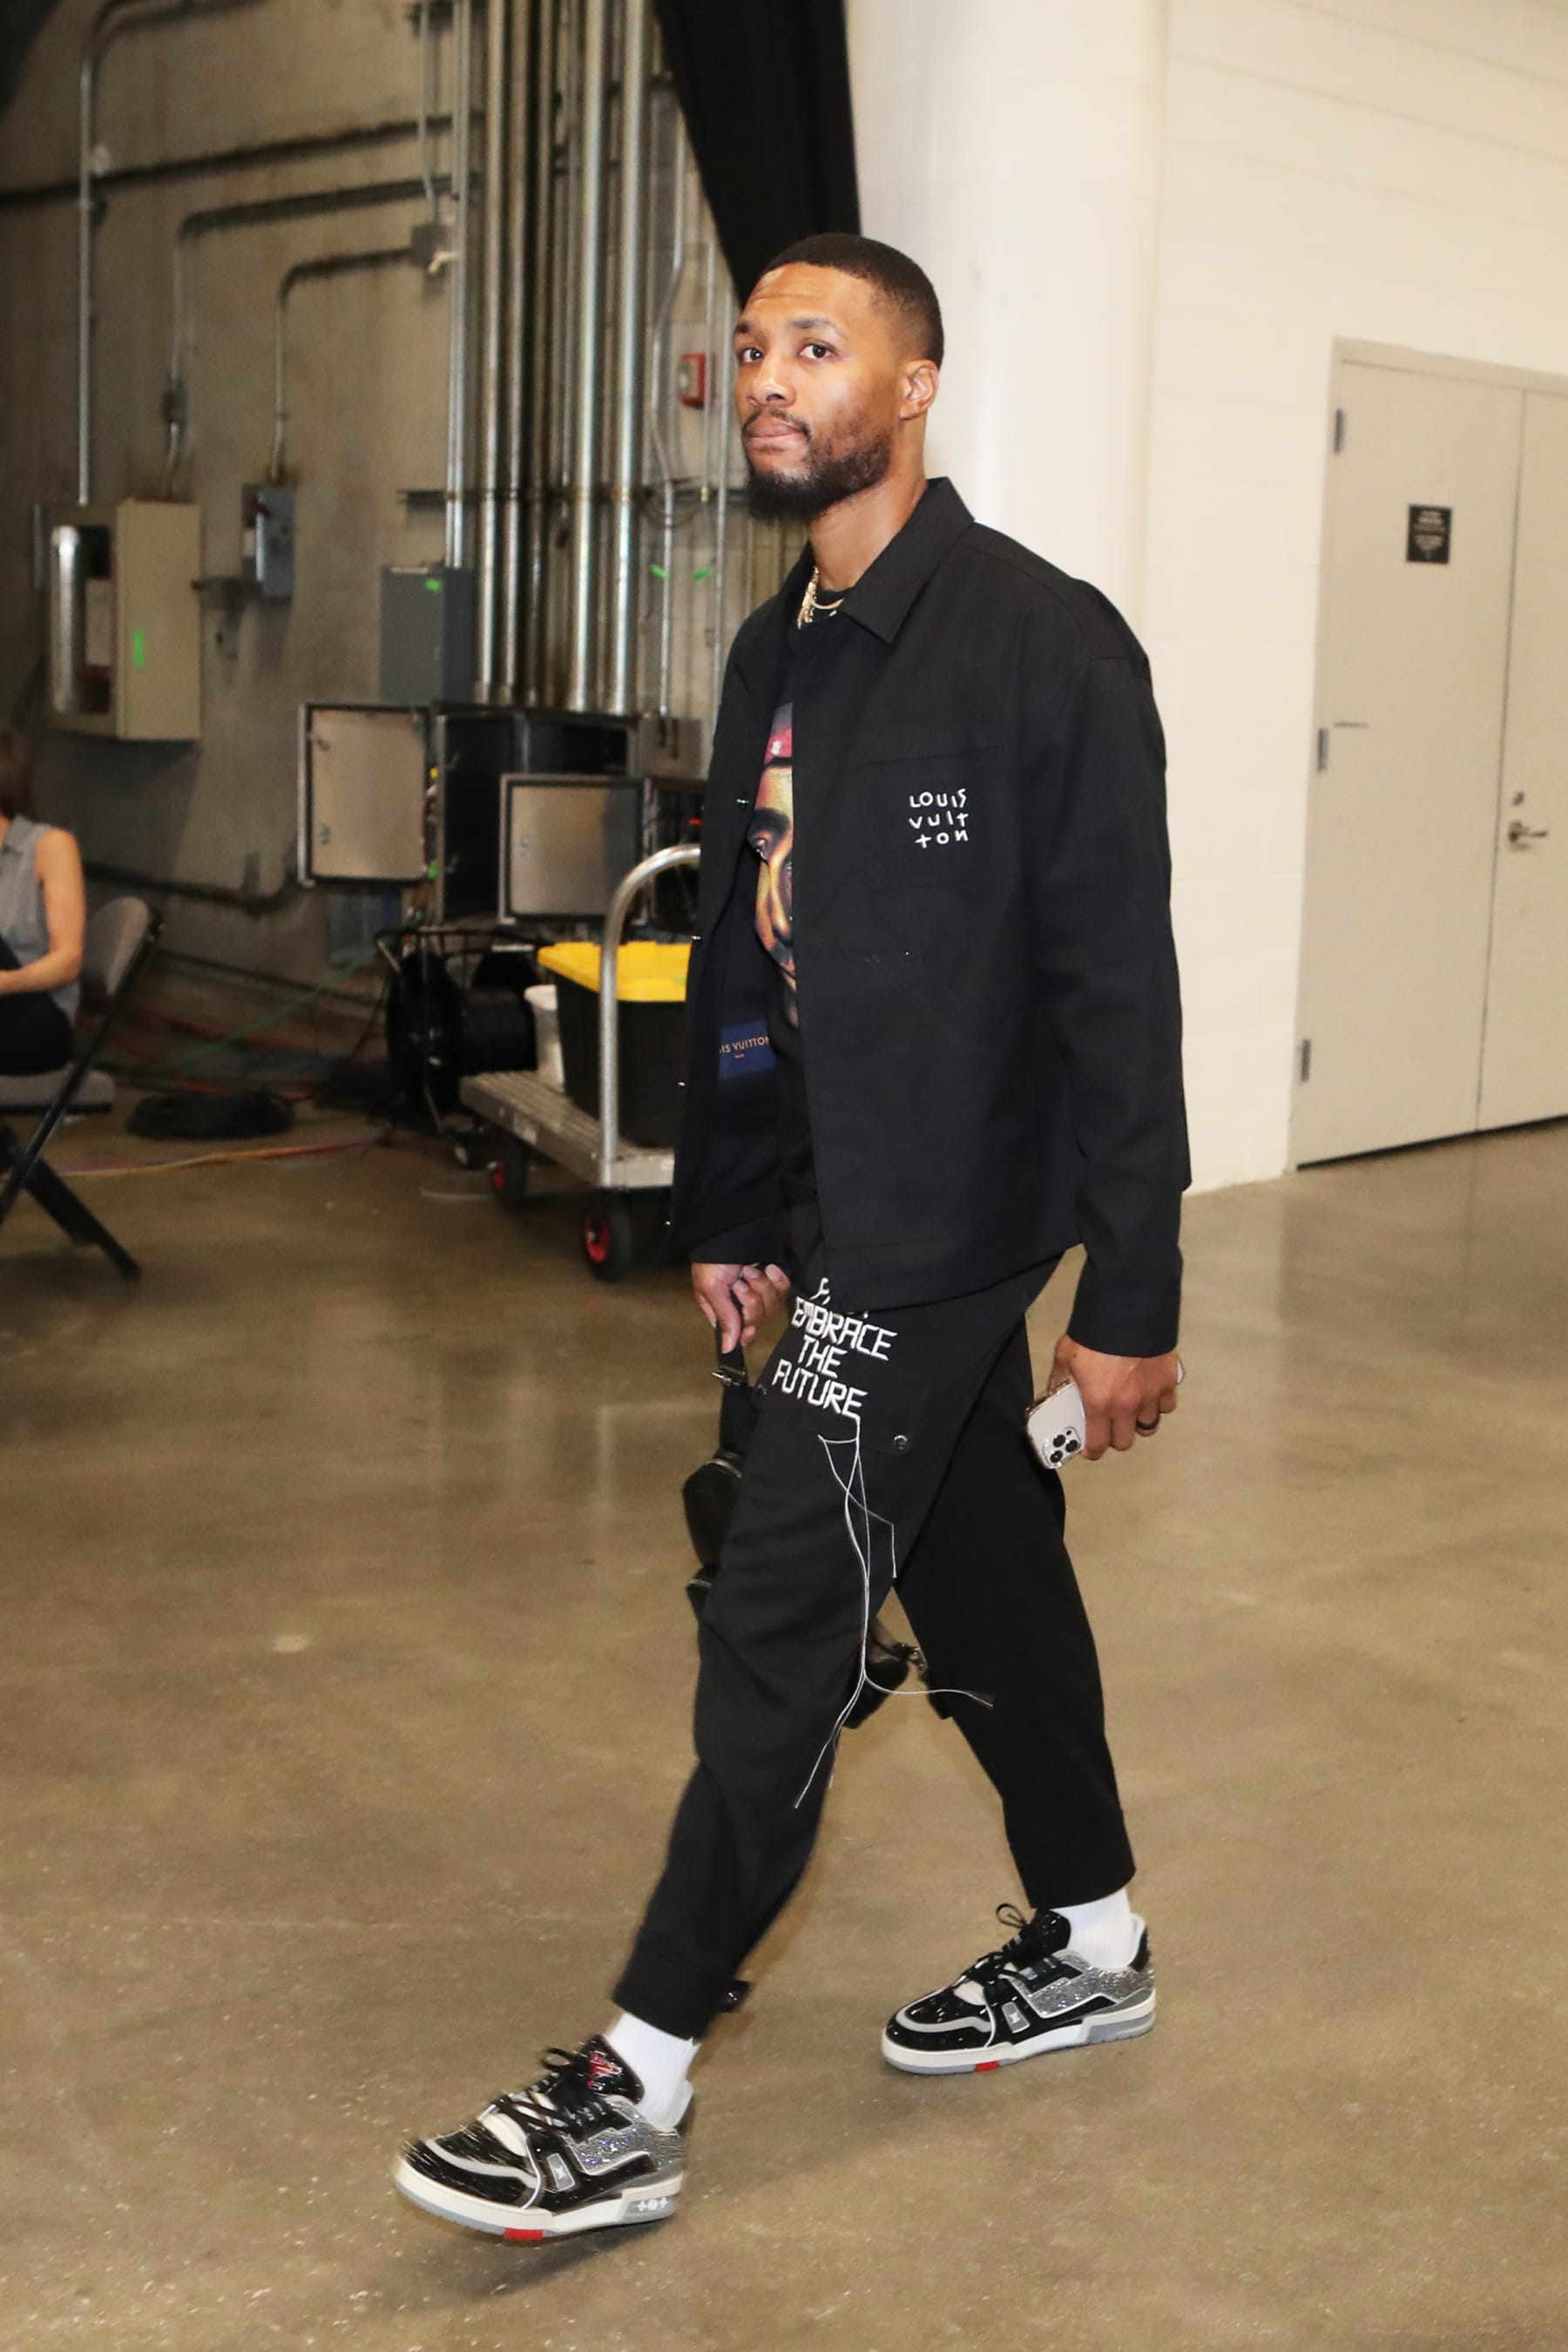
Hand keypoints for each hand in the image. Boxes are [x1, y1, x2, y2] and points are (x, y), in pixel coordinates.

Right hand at [693, 1260, 791, 1349]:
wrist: (730, 1230)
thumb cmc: (712, 1259)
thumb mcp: (711, 1289)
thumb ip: (724, 1318)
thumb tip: (728, 1348)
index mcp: (724, 1310)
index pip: (741, 1333)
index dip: (748, 1331)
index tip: (748, 1327)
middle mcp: (742, 1304)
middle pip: (759, 1319)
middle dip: (751, 1301)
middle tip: (740, 1283)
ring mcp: (761, 1291)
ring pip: (773, 1305)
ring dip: (762, 1286)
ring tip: (749, 1270)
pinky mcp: (774, 1279)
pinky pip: (784, 1289)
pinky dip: (777, 1278)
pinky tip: (767, 1267)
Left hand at [1044, 1337, 1180, 1460]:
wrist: (1126, 1309)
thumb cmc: (1093, 1333)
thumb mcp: (1065, 1356)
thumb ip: (1060, 1381)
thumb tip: (1053, 1395)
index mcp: (1099, 1403)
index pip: (1099, 1444)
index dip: (1093, 1449)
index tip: (1090, 1447)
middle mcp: (1127, 1405)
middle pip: (1126, 1441)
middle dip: (1115, 1436)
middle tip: (1109, 1424)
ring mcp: (1151, 1395)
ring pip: (1149, 1426)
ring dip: (1138, 1422)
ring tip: (1130, 1409)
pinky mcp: (1168, 1381)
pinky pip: (1167, 1405)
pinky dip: (1159, 1403)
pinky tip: (1149, 1392)